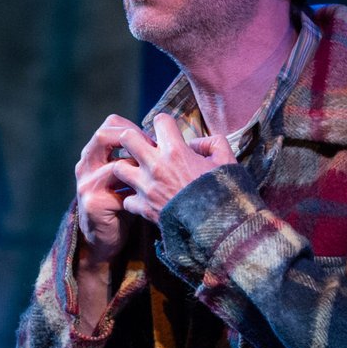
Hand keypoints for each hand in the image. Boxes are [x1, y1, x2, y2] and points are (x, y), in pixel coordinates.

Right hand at [74, 114, 148, 264]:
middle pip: (103, 136)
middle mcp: (84, 166)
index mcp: (92, 155)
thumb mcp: (121, 176)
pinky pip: (121, 192)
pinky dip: (138, 193)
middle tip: (153, 150)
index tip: (152, 137)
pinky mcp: (94, 203)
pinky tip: (149, 197)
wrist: (104, 238)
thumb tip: (161, 139)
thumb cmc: (119, 204)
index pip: (108, 125)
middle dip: (132, 140)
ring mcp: (87, 184)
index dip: (132, 126)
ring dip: (139, 169)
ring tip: (155, 175)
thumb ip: (132, 157)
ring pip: (115, 164)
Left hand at [111, 114, 233, 222]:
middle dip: (133, 140)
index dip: (164, 124)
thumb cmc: (224, 193)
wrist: (217, 227)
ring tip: (139, 173)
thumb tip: (195, 143)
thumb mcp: (227, 160)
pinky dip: (132, 199)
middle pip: (127, 138)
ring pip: (118, 167)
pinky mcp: (143, 207)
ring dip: (127, 169)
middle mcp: (156, 165)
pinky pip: (126, 199)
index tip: (168, 134)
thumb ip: (213, 143)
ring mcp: (147, 187)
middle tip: (144, 149)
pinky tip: (143, 199)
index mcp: (176, 151)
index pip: (159, 120)